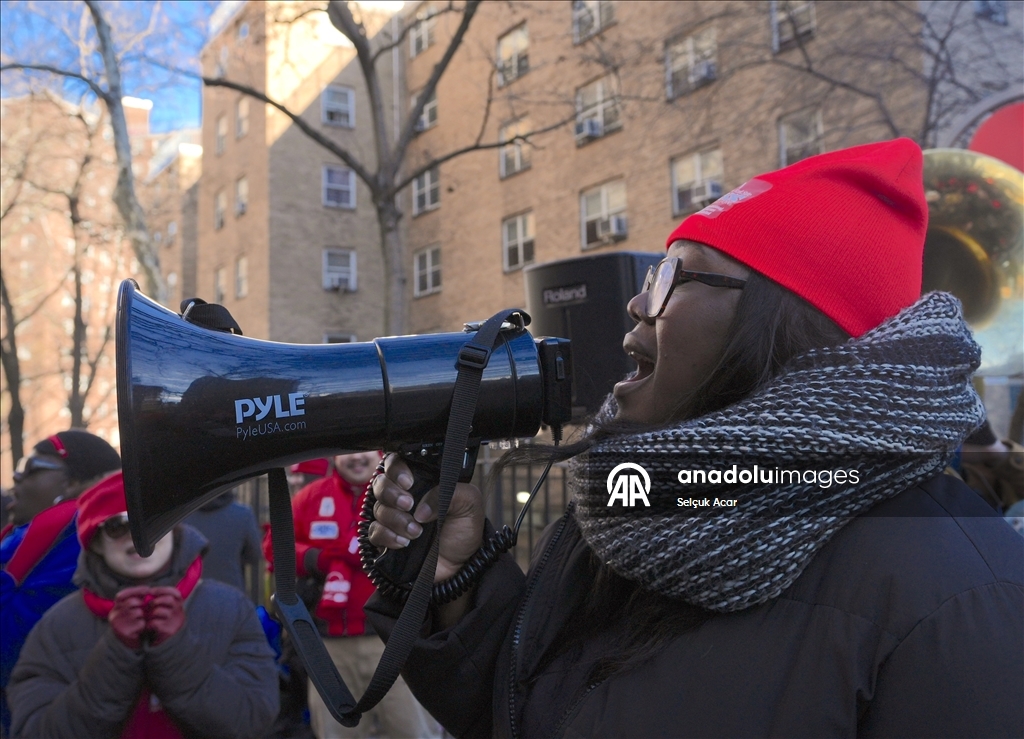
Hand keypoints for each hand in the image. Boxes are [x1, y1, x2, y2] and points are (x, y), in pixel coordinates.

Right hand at [109, 585, 150, 649]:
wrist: (125, 644)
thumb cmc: (131, 623)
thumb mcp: (130, 610)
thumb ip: (136, 600)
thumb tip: (148, 590)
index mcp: (114, 609)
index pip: (121, 595)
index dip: (135, 590)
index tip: (147, 589)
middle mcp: (114, 616)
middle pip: (131, 602)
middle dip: (141, 603)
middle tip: (145, 607)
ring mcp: (118, 624)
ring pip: (137, 612)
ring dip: (143, 615)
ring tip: (141, 619)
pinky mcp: (125, 632)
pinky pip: (140, 623)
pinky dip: (144, 624)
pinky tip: (140, 628)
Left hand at [144, 587, 184, 645]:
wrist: (173, 640)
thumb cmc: (167, 620)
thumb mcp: (169, 608)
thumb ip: (162, 599)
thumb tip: (148, 593)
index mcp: (179, 604)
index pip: (174, 592)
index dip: (161, 590)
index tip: (151, 591)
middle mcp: (179, 611)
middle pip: (168, 600)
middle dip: (155, 601)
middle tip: (149, 605)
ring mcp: (174, 621)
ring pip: (159, 611)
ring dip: (151, 614)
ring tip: (149, 617)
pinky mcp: (168, 630)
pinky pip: (154, 623)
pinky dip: (149, 624)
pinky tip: (149, 626)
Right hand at [368, 454, 483, 581]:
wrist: (461, 566)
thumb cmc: (465, 530)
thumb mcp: (469, 503)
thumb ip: (450, 492)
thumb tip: (421, 508)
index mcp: (422, 482)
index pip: (397, 463)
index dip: (396, 469)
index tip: (408, 482)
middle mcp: (404, 496)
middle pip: (380, 483)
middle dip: (392, 493)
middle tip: (409, 505)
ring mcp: (394, 518)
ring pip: (378, 509)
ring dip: (395, 519)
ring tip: (416, 531)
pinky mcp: (387, 539)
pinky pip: (374, 532)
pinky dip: (387, 536)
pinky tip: (404, 543)